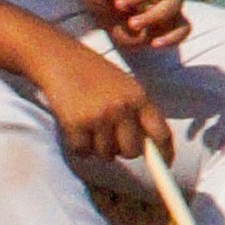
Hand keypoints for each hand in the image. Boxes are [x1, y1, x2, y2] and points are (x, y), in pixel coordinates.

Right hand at [27, 27, 162, 169]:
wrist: (59, 59)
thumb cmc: (92, 74)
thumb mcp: (124, 86)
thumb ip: (136, 111)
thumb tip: (146, 146)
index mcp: (138, 97)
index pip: (161, 132)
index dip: (164, 152)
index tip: (165, 165)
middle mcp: (122, 108)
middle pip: (132, 152)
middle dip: (122, 150)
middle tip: (110, 137)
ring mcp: (99, 117)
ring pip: (106, 155)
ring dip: (97, 146)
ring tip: (89, 124)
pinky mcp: (77, 124)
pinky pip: (83, 152)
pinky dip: (78, 145)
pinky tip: (75, 126)